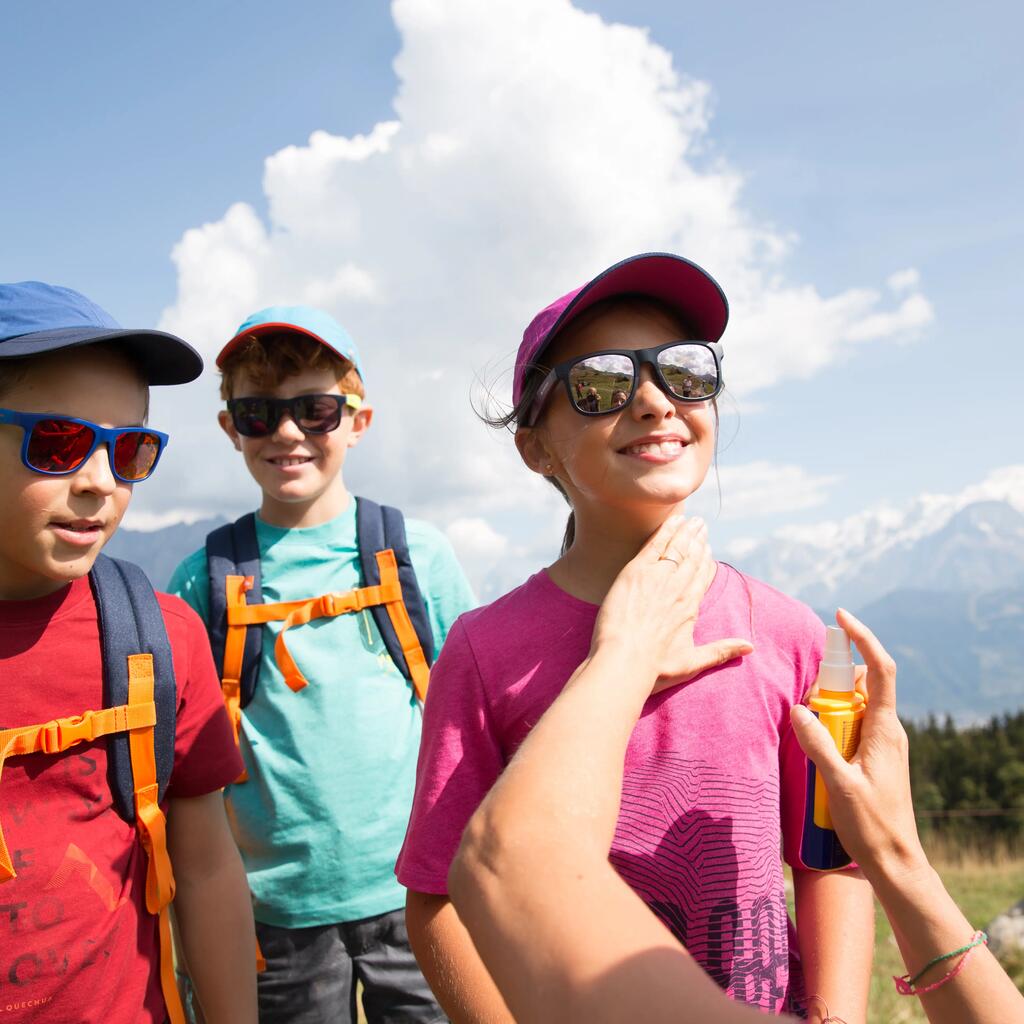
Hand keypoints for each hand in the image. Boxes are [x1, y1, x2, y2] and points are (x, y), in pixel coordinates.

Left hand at [591, 515, 752, 690]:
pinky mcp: (636, 572)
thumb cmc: (655, 669)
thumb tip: (750, 647)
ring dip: (686, 532)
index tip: (708, 551)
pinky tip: (674, 519)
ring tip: (693, 520)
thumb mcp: (693, 663)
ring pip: (677, 547)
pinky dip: (666, 530)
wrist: (625, 661)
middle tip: (702, 526)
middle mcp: (678, 588)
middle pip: (692, 558)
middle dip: (698, 541)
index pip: (702, 577)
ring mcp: (658, 577)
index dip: (706, 563)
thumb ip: (721, 651)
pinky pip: (655, 544)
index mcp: (691, 606)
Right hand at [789, 608, 927, 883]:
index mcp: (886, 729)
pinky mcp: (877, 756)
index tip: (841, 617)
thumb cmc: (871, 825)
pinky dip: (835, 721)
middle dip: (834, 677)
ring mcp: (885, 742)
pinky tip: (817, 741)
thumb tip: (798, 708)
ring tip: (809, 723)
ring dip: (832, 703)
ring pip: (857, 704)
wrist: (896, 861)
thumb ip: (818, 744)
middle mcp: (889, 729)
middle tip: (808, 693)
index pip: (880, 670)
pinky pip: (855, 724)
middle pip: (863, 683)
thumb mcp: (838, 783)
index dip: (863, 638)